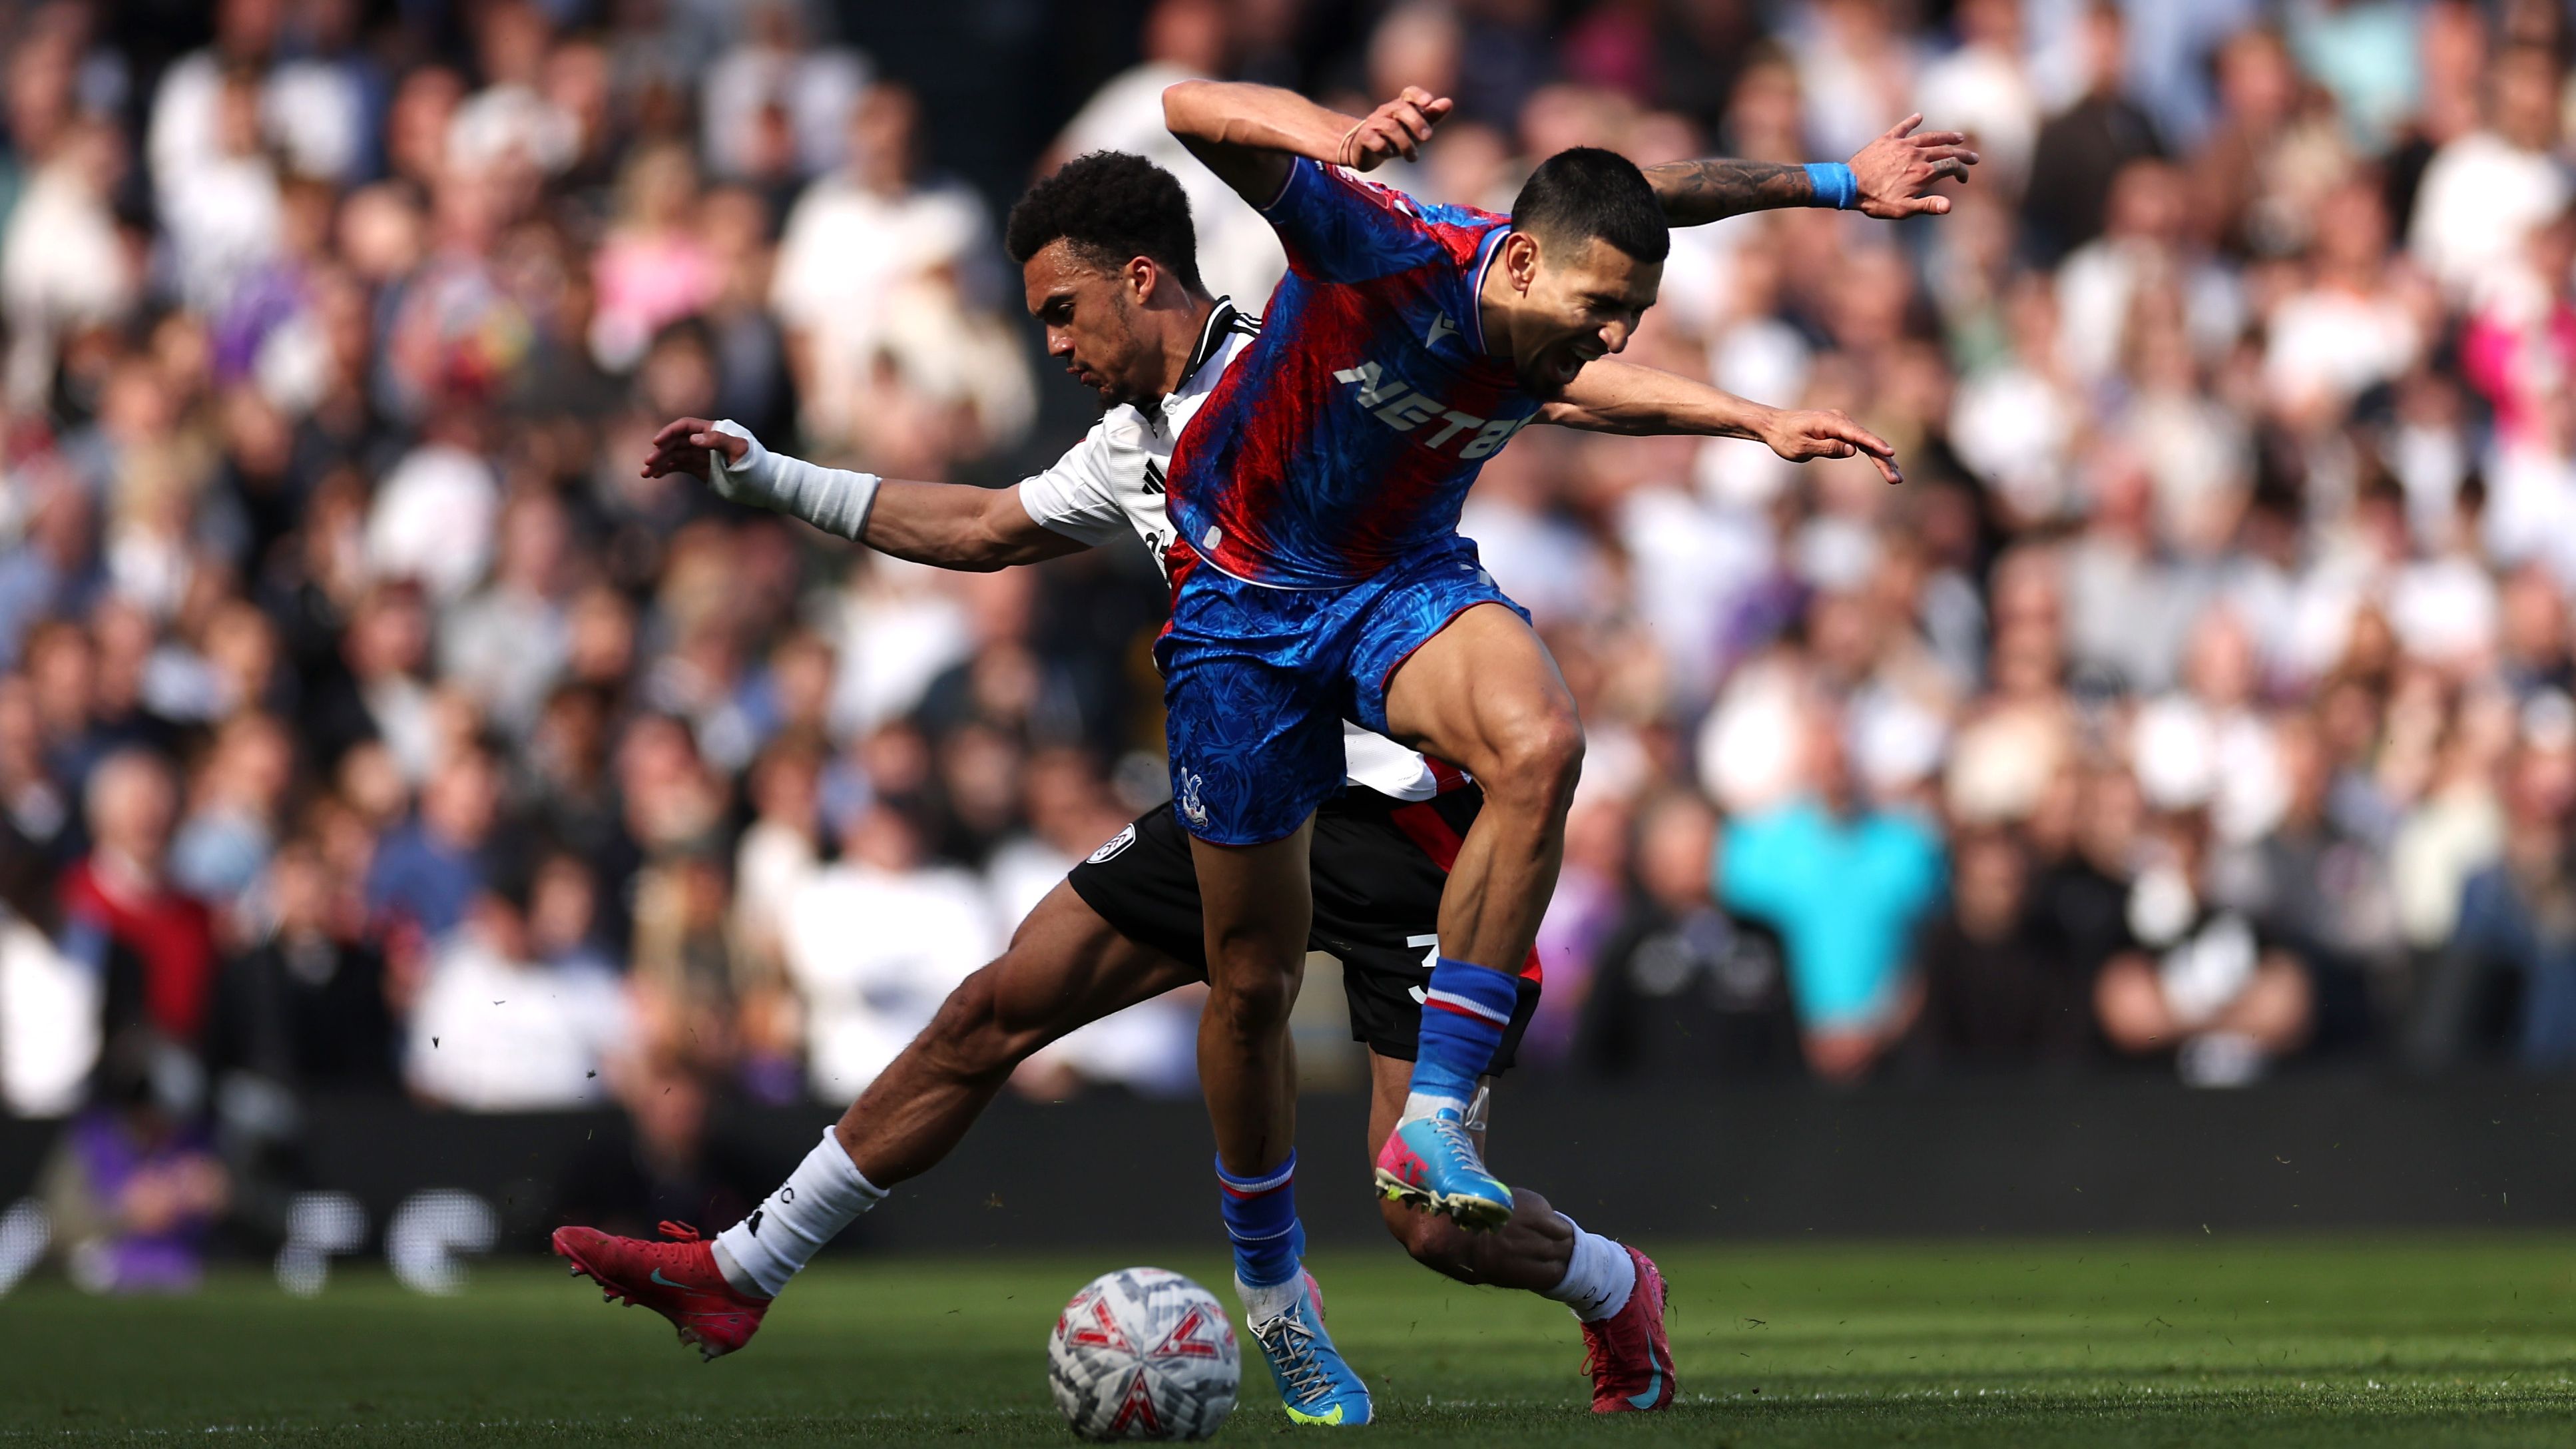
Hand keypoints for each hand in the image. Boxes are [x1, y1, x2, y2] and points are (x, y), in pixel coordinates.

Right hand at [641, 416, 748, 481]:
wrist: (764, 483)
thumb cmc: (756, 464)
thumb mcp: (741, 450)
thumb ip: (719, 441)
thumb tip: (694, 438)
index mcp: (713, 430)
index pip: (685, 426)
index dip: (669, 432)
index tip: (657, 442)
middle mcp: (704, 441)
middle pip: (676, 442)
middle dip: (660, 451)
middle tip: (648, 463)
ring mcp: (701, 455)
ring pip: (674, 455)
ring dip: (659, 462)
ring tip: (645, 473)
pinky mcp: (700, 469)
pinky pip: (679, 466)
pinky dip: (666, 469)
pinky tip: (656, 475)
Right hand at [1337, 86, 1452, 170]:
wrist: (1364, 151)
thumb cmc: (1395, 138)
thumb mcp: (1415, 129)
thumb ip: (1431, 116)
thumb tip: (1448, 102)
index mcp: (1400, 106)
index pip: (1409, 93)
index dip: (1418, 95)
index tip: (1428, 103)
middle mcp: (1386, 111)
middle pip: (1401, 108)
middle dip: (1417, 122)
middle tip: (1428, 138)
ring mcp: (1373, 123)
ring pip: (1391, 127)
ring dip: (1406, 144)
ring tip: (1413, 158)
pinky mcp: (1364, 138)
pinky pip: (1374, 140)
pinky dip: (1384, 148)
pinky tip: (1389, 155)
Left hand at [1762, 408, 1902, 484]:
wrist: (1774, 425)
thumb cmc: (1784, 437)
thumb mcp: (1802, 447)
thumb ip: (1827, 448)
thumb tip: (1853, 449)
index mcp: (1830, 422)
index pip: (1857, 434)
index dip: (1875, 444)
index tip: (1889, 453)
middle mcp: (1839, 420)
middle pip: (1866, 441)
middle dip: (1883, 460)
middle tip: (1896, 479)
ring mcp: (1841, 424)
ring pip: (1866, 443)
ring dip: (1881, 459)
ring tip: (1896, 477)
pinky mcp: (1840, 431)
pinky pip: (1860, 442)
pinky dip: (1872, 453)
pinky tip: (1886, 462)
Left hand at [1849, 114, 1976, 218]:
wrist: (1848, 186)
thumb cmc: (1876, 201)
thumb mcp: (1903, 210)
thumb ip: (1928, 206)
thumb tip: (1950, 206)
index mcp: (1923, 172)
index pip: (1952, 167)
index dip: (1962, 172)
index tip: (1964, 179)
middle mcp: (1917, 155)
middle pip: (1946, 151)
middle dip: (1962, 154)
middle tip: (1974, 157)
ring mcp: (1903, 145)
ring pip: (1930, 137)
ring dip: (1946, 137)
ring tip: (1958, 137)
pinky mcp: (1888, 139)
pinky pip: (1903, 127)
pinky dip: (1912, 121)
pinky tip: (1919, 116)